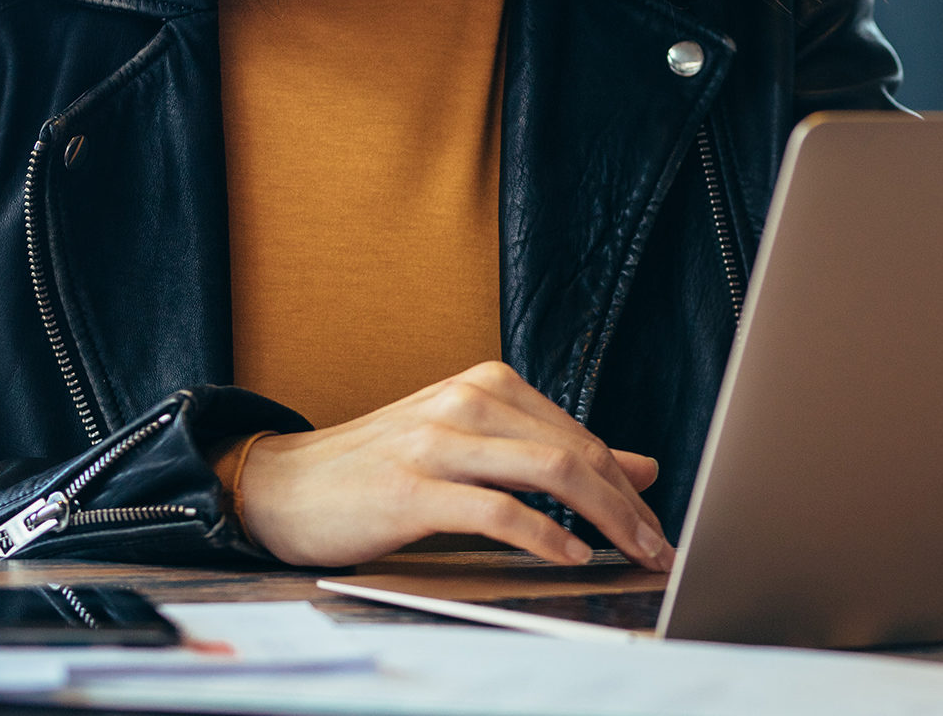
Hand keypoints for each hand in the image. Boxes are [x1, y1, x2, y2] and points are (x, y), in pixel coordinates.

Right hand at [234, 361, 671, 569]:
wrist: (282, 484)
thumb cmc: (382, 469)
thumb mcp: (475, 448)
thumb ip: (552, 453)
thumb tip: (641, 467)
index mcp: (489, 385)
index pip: (582, 437)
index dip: (628, 487)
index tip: (657, 526)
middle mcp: (469, 401)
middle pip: (577, 453)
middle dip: (629, 506)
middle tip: (660, 548)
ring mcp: (439, 441)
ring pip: (551, 473)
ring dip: (605, 519)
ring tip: (630, 554)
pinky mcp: (412, 488)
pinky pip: (498, 510)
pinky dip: (544, 536)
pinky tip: (569, 556)